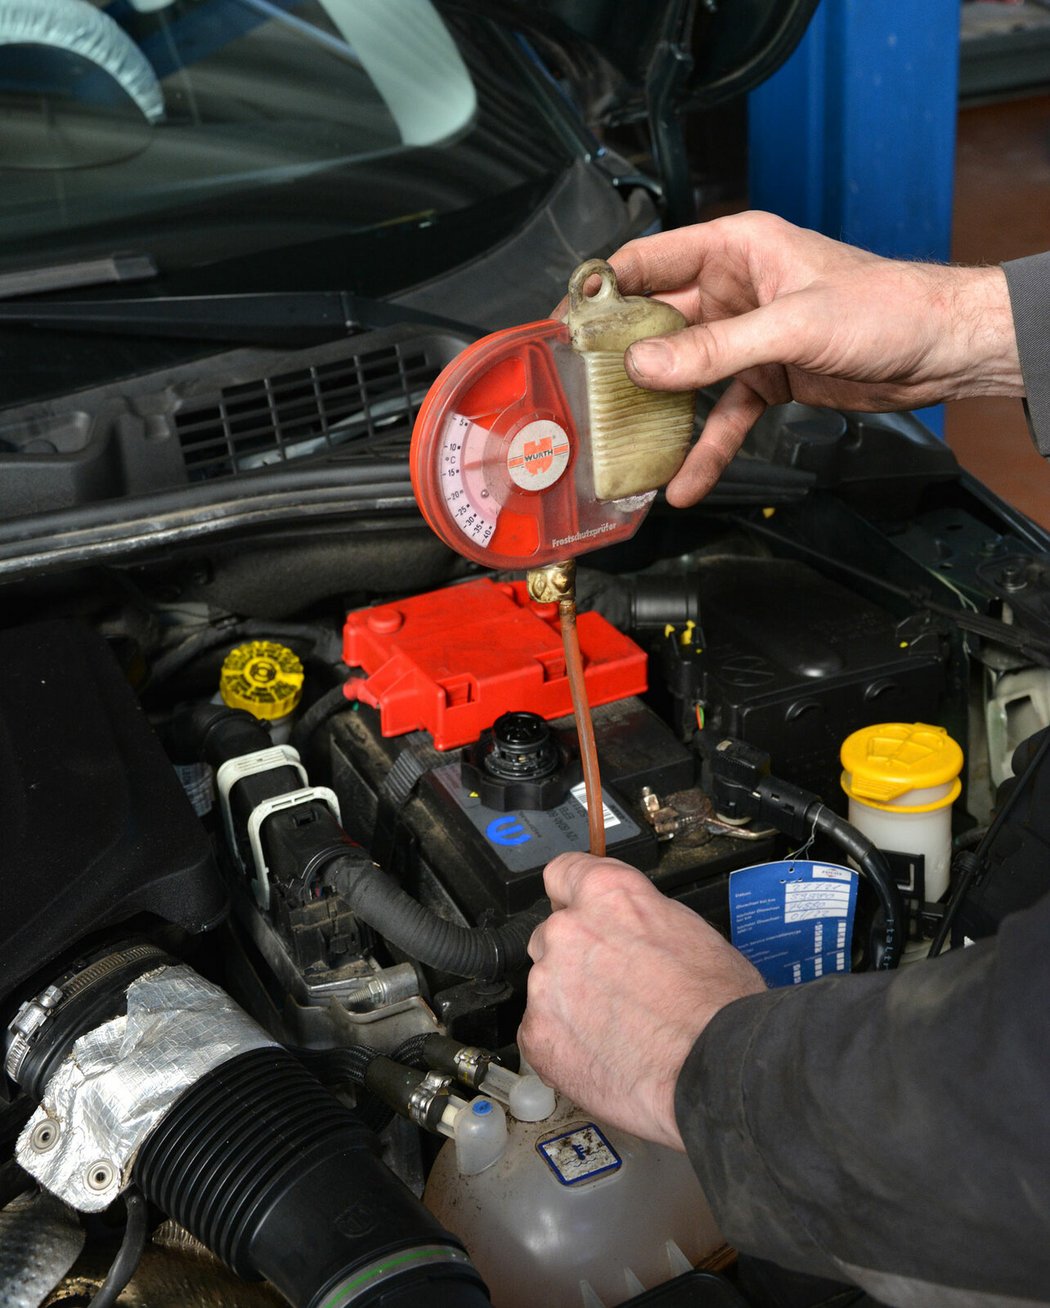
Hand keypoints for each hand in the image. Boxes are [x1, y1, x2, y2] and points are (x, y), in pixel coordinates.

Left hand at [518, 852, 763, 1150]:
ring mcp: (547, 984)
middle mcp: (568, 931)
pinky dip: (564, 1043)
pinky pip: (541, 1032)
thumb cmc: (716, 1006)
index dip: (571, 895)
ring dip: (571, 1002)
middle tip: (613, 986)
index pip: (562, 873)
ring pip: (548, 986)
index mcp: (607, 895)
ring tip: (617, 1030)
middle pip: (553, 935)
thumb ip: (641, 919)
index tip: (575, 908)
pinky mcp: (538, 1034)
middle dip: (576, 957)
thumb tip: (633, 929)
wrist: (713, 1069)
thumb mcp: (691, 931)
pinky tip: (603, 1054)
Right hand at [599, 211, 1022, 505]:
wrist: (942, 349)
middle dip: (623, 360)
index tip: (570, 322)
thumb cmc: (887, 306)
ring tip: (622, 445)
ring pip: (685, 375)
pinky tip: (685, 480)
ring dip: (659, 411)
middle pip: (658, 323)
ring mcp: (747, 336)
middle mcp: (734, 289)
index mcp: (736, 248)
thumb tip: (646, 363)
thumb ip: (715, 348)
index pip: (651, 260)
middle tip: (583, 393)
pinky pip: (722, 415)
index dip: (606, 289)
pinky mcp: (765, 377)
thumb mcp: (793, 325)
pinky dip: (705, 447)